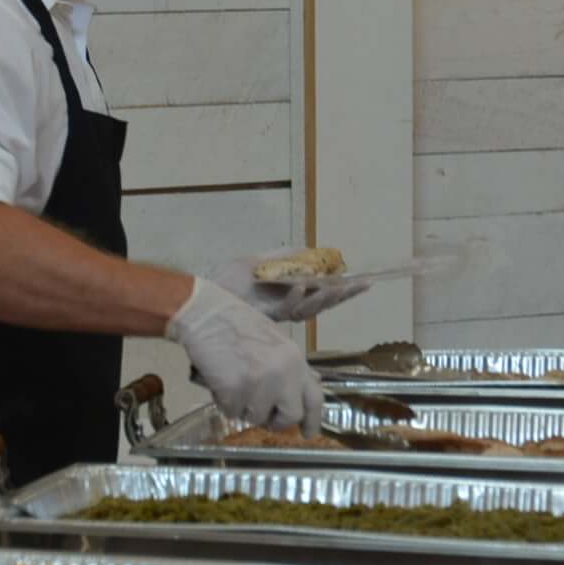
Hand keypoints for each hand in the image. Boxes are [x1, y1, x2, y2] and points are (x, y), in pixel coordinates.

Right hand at [163, 278, 323, 427]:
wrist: (207, 315)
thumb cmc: (238, 325)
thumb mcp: (276, 343)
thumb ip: (291, 368)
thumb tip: (303, 390)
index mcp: (296, 360)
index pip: (315, 398)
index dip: (313, 420)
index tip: (308, 433)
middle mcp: (283, 375)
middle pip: (290, 416)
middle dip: (276, 421)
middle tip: (263, 416)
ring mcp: (260, 384)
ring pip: (257, 417)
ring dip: (244, 408)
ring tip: (234, 383)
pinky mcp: (235, 391)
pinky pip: (231, 412)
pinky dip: (224, 403)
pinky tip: (221, 382)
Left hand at [216, 264, 374, 324]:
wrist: (198, 293)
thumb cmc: (226, 280)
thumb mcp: (259, 261)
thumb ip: (284, 256)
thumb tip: (311, 250)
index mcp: (288, 297)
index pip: (321, 294)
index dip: (343, 290)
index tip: (364, 281)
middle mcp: (285, 308)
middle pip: (321, 304)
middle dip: (343, 295)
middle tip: (363, 285)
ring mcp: (274, 313)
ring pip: (307, 309)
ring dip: (324, 297)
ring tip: (338, 285)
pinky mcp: (262, 314)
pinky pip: (283, 306)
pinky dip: (294, 295)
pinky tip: (302, 284)